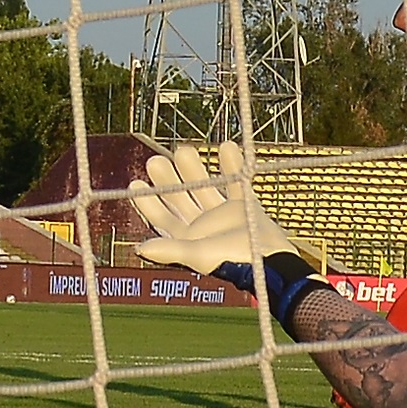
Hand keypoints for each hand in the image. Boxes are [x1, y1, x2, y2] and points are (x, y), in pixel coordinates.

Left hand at [129, 141, 301, 274]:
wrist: (271, 261)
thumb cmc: (232, 261)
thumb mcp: (198, 255)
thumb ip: (171, 250)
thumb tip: (140, 248)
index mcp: (187, 238)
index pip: (161, 217)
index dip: (147, 201)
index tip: (136, 182)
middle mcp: (203, 225)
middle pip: (181, 198)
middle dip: (169, 180)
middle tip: (156, 160)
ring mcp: (224, 214)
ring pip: (206, 187)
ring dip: (195, 169)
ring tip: (184, 148)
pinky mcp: (245, 205)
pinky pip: (237, 181)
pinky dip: (232, 165)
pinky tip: (226, 146)